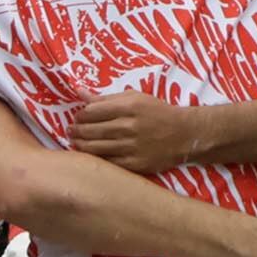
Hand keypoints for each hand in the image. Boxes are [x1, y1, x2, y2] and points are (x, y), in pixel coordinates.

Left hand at [72, 89, 209, 174]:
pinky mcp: (135, 164)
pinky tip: (90, 155)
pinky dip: (95, 159)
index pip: (92, 111)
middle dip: (76, 130)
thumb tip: (79, 92)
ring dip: (81, 145)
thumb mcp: (134, 97)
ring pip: (95, 148)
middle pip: (91, 130)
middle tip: (71, 130)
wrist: (184, 134)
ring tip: (76, 142)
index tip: (77, 117)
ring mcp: (132, 147)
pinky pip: (108, 162)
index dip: (80, 115)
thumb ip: (106, 98)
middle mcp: (129, 127)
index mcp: (129, 107)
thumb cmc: (157, 112)